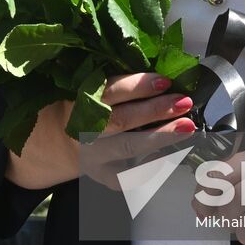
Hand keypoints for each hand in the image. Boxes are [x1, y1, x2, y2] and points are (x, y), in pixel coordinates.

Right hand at [5, 72, 196, 191]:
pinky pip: (129, 176)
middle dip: (156, 110)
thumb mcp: (92, 88)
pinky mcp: (101, 176)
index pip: (111, 91)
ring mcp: (93, 155)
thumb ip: (119, 82)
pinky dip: (150, 167)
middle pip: (122, 120)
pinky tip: (169, 156)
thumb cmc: (86, 104)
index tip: (166, 80)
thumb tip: (164, 68)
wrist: (57, 139)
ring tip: (187, 127)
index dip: (138, 86)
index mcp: (82, 99)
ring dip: (161, 136)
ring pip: (129, 147)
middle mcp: (85, 128)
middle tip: (184, 102)